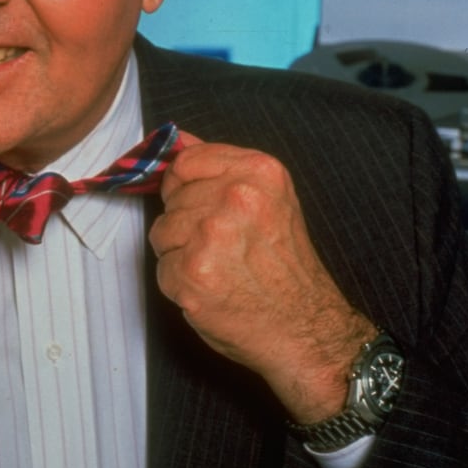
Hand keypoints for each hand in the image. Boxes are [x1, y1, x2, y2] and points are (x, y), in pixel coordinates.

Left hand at [149, 130, 374, 422]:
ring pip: (162, 231)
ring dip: (181, 253)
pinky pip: (162, 267)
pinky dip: (180, 283)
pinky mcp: (193, 272)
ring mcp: (212, 235)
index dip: (186, 186)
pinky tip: (212, 289)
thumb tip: (177, 139)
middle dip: (188, 224)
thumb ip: (222, 167)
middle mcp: (237, 198)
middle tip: (225, 248)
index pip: (186, 161)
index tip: (203, 205)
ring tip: (220, 268)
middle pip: (172, 198)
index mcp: (259, 172)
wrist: (305, 328)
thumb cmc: (287, 268)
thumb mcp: (270, 200)